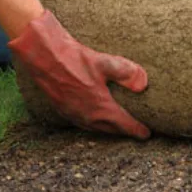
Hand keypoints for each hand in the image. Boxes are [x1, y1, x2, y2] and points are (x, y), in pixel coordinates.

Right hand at [9, 11, 150, 139]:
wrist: (44, 57)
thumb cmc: (74, 59)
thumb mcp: (105, 62)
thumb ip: (127, 73)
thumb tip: (143, 84)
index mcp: (100, 108)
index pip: (124, 124)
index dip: (137, 130)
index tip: (147, 134)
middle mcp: (87, 116)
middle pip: (111, 130)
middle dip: (124, 132)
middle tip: (135, 132)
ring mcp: (73, 115)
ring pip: (96, 128)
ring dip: (108, 129)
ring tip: (118, 127)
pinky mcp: (62, 110)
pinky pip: (83, 123)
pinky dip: (93, 125)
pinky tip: (94, 118)